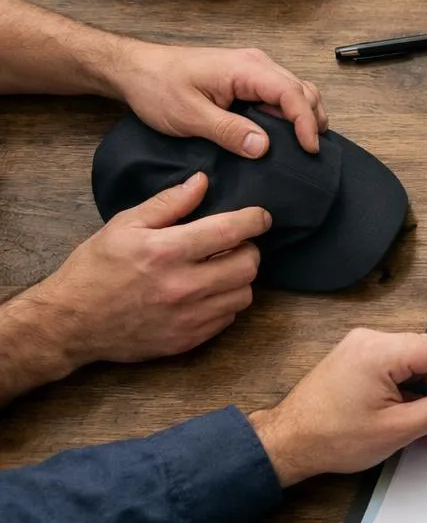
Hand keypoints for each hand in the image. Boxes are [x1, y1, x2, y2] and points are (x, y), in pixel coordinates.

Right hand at [22, 172, 266, 366]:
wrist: (70, 323)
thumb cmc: (95, 269)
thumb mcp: (124, 225)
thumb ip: (168, 203)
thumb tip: (202, 182)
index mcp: (166, 252)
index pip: (231, 231)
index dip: (254, 220)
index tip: (260, 216)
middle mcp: (182, 287)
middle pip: (248, 265)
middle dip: (248, 249)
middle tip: (234, 245)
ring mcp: (187, 318)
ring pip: (244, 294)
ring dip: (239, 278)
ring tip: (219, 269)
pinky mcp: (188, 340)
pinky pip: (228, 318)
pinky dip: (225, 303)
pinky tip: (206, 293)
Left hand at [111, 41, 326, 157]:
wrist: (136, 69)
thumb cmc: (157, 86)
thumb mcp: (189, 115)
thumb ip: (228, 131)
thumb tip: (262, 147)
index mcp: (245, 68)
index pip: (291, 93)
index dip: (305, 122)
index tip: (309, 149)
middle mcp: (255, 63)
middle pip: (302, 89)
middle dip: (312, 119)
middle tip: (311, 152)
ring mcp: (252, 68)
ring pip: (294, 90)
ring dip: (303, 115)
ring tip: (302, 144)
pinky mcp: (246, 77)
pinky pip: (279, 93)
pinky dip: (289, 112)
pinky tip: (284, 133)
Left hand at [248, 330, 426, 487]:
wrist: (286, 444)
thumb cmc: (334, 438)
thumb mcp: (398, 428)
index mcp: (380, 351)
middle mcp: (370, 341)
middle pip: (426, 358)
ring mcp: (360, 350)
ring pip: (411, 368)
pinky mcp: (354, 362)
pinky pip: (393, 372)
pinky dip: (408, 394)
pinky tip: (413, 421)